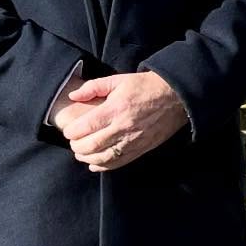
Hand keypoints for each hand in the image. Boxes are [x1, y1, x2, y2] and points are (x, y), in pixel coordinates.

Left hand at [57, 71, 187, 171]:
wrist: (176, 96)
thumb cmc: (146, 86)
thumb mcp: (119, 79)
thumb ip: (93, 87)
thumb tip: (73, 96)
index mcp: (115, 109)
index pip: (85, 126)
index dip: (72, 131)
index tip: (69, 131)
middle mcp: (123, 127)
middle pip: (92, 145)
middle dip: (77, 147)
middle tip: (73, 143)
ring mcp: (133, 140)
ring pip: (104, 157)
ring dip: (88, 158)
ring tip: (81, 154)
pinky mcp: (142, 148)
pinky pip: (120, 162)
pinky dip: (104, 166)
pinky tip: (95, 164)